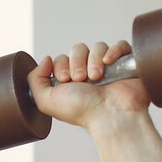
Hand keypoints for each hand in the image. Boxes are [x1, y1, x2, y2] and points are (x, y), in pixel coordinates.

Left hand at [27, 40, 149, 134]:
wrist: (109, 115)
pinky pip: (119, 45)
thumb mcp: (46, 100)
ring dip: (93, 60)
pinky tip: (108, 63)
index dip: (61, 65)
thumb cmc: (81, 111)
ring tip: (96, 77)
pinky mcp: (125, 64)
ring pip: (98, 46)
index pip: (62, 58)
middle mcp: (88, 72)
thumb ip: (35, 80)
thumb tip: (46, 59)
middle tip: (80, 79)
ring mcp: (108, 67)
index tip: (66, 80)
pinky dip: (113, 51)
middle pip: (78, 49)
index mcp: (70, 80)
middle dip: (76, 62)